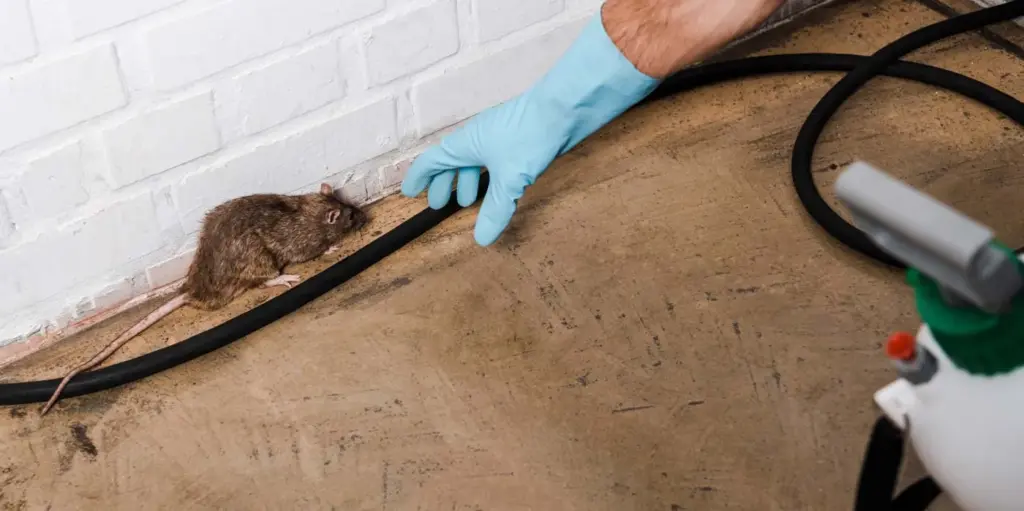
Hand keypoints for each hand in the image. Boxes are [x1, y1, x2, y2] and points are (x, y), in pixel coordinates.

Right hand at [401, 13, 658, 245]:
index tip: (409, 193)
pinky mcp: (518, 140)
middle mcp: (477, 139)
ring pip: (474, 162)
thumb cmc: (530, 135)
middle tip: (439, 205)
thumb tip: (481, 239)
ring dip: (468, 182)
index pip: (431, 162)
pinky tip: (499, 188)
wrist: (565, 106)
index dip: (419, 178)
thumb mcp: (511, 179)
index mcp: (465, 144)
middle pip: (451, 162)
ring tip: (470, 202)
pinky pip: (493, 162)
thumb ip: (496, 210)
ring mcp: (498, 138)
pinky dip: (489, 178)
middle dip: (444, 184)